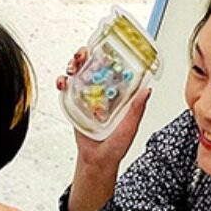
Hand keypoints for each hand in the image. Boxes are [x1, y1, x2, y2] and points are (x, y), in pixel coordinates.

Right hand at [62, 53, 152, 210]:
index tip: (105, 49)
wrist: (96, 161)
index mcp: (118, 94)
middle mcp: (102, 92)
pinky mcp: (74, 105)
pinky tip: (63, 82)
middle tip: (84, 54)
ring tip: (73, 66)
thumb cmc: (115, 147)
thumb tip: (147, 91)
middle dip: (86, 55)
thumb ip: (136, 110)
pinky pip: (67, 89)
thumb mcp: (129, 128)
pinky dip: (62, 82)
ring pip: (78, 73)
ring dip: (73, 65)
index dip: (108, 55)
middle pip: (92, 66)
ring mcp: (87, 97)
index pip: (113, 68)